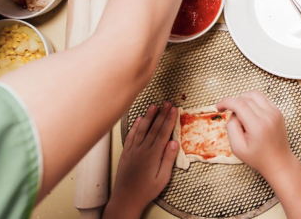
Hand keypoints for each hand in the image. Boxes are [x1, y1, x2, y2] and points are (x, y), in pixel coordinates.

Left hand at [105, 103, 178, 217]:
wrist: (126, 199)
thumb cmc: (146, 191)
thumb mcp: (162, 178)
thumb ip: (168, 159)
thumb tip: (174, 142)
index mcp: (153, 155)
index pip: (163, 133)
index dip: (169, 120)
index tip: (174, 109)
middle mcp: (142, 150)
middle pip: (153, 128)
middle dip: (161, 114)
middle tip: (167, 103)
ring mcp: (132, 151)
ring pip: (141, 130)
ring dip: (148, 117)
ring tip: (153, 106)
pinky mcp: (126, 153)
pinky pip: (131, 136)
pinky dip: (135, 127)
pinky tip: (138, 120)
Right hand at [216, 90, 292, 178]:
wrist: (279, 162)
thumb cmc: (258, 158)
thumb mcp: (237, 148)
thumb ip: (231, 127)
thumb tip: (233, 113)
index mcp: (257, 125)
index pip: (239, 103)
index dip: (226, 102)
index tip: (218, 107)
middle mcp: (268, 116)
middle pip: (246, 97)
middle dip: (234, 102)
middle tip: (230, 114)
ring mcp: (275, 112)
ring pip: (255, 94)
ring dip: (244, 99)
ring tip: (240, 112)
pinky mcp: (278, 112)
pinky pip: (263, 98)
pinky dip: (254, 101)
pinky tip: (251, 112)